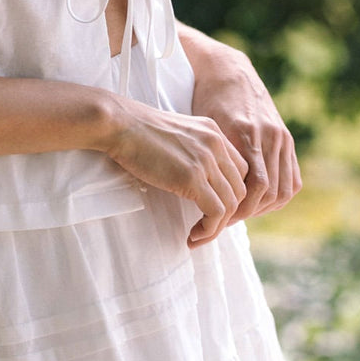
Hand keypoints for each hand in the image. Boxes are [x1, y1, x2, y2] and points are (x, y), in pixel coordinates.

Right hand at [104, 101, 249, 248]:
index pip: (240, 170)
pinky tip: (193, 235)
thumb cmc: (136, 131)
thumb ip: (192, 150)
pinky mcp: (191, 178)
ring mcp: (205, 161)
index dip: (230, 194)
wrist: (119, 124)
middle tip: (206, 227)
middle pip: (239, 189)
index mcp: (213, 131)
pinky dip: (209, 229)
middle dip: (227, 215)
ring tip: (198, 236)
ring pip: (230, 204)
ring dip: (217, 227)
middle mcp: (216, 144)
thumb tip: (194, 178)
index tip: (211, 209)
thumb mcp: (176, 134)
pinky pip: (215, 212)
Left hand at [182, 28, 301, 224]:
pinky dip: (280, 196)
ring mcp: (281, 137)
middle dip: (247, 213)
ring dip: (264, 208)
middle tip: (225, 222)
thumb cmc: (205, 99)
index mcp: (245, 133)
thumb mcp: (203, 127)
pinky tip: (260, 203)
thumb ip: (211, 157)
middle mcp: (268, 136)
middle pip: (269, 192)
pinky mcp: (287, 139)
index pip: (253, 186)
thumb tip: (206, 196)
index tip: (217, 219)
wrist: (227, 71)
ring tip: (240, 215)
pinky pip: (292, 179)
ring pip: (283, 190)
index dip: (237, 209)